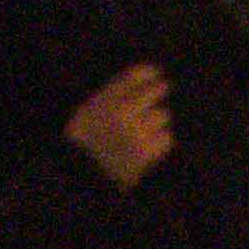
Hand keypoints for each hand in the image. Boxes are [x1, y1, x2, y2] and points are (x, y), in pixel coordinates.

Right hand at [68, 61, 172, 188]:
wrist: (82, 176)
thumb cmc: (84, 144)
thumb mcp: (86, 112)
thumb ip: (109, 96)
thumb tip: (143, 76)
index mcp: (103, 100)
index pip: (135, 75)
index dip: (149, 72)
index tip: (156, 73)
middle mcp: (120, 113)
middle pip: (157, 89)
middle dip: (159, 90)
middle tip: (162, 89)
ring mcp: (135, 132)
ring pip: (163, 115)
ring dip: (157, 122)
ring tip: (145, 130)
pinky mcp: (146, 152)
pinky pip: (166, 138)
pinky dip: (160, 142)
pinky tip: (148, 146)